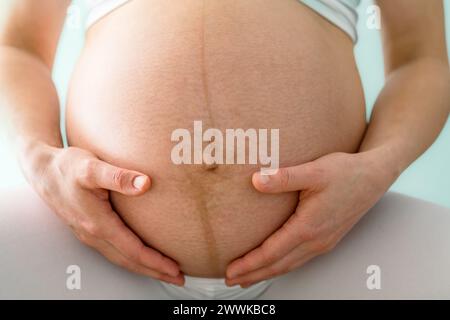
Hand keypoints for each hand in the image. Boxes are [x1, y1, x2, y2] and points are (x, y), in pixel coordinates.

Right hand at [21, 142, 183, 285]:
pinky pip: (114, 251)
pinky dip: (131, 258)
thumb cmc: (67, 168)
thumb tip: (145, 183)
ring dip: (143, 267)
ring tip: (163, 271)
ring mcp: (89, 234)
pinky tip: (139, 256)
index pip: (133, 250)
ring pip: (120, 258)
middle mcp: (93, 234)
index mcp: (97, 223)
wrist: (42, 170)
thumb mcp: (92, 167)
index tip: (175, 267)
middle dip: (154, 271)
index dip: (155, 261)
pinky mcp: (88, 229)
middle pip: (129, 261)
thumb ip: (119, 177)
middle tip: (177, 278)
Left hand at [226, 151, 395, 286]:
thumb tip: (256, 181)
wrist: (374, 176)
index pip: (271, 252)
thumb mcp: (314, 170)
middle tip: (229, 280)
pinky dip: (281, 266)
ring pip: (289, 265)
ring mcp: (323, 242)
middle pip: (278, 265)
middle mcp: (316, 240)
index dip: (249, 263)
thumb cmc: (346, 172)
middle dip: (252, 275)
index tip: (229, 270)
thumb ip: (283, 177)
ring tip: (246, 277)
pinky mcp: (327, 239)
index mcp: (309, 227)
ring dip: (266, 273)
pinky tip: (274, 264)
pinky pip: (299, 259)